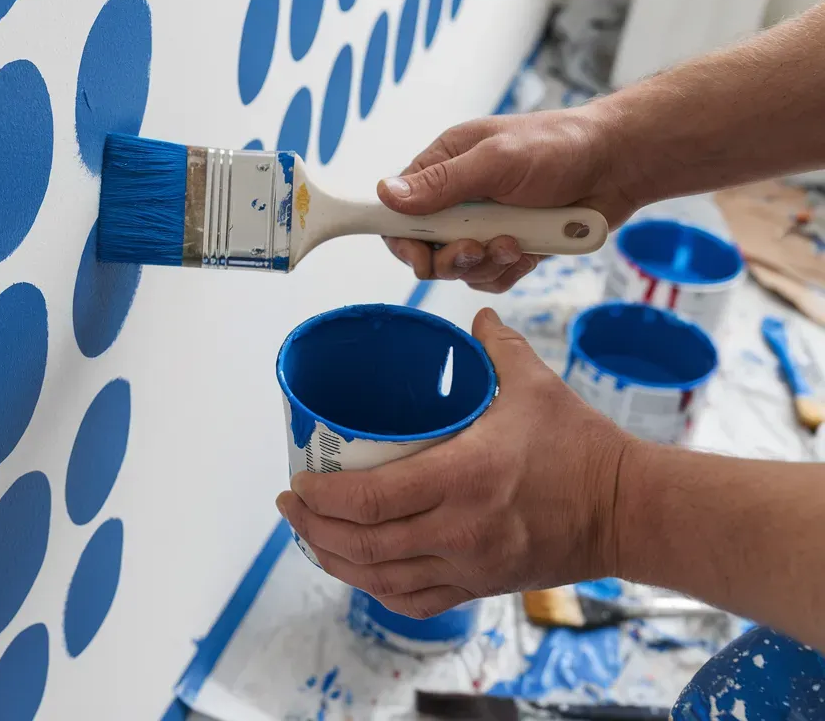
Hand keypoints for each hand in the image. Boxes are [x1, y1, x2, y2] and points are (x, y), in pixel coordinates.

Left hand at [275, 308, 632, 618]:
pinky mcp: (481, 587)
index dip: (322, 498)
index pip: (372, 500)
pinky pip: (414, 601)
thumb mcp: (536, 385)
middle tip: (291, 504)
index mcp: (466, 477)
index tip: (298, 481)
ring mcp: (469, 566)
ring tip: (309, 536)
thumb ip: (496, 347)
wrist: (629, 511)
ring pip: (380, 579)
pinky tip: (356, 570)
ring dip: (334, 560)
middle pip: (364, 545)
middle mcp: (461, 530)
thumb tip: (473, 319)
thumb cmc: (582, 447)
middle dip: (312, 529)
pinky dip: (375, 589)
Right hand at [379, 105, 636, 291]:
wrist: (618, 165)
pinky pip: (491, 275)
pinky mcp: (509, 246)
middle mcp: (459, 197)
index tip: (418, 254)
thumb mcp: (496, 160)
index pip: (399, 208)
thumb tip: (387, 194)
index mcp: (445, 165)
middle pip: (426, 247)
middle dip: (452, 255)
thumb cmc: (560, 146)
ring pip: (460, 267)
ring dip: (486, 262)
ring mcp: (485, 224)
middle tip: (478, 247)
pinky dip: (508, 269)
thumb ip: (442, 183)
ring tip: (515, 242)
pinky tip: (529, 249)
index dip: (401, 237)